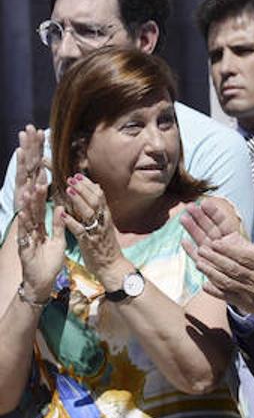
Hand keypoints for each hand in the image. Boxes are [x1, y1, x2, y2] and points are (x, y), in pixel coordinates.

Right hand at [12, 130, 65, 300]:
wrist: (40, 284)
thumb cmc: (47, 261)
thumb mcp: (57, 238)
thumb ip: (59, 222)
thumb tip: (64, 208)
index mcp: (37, 214)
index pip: (37, 182)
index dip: (37, 161)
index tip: (36, 138)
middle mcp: (29, 216)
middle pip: (27, 182)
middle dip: (27, 158)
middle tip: (26, 134)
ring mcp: (25, 225)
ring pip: (26, 198)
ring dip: (28, 178)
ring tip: (29, 158)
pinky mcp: (25, 237)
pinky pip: (28, 219)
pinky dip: (30, 206)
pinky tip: (30, 192)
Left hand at [62, 174, 128, 284]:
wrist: (112, 266)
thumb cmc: (105, 246)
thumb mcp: (105, 224)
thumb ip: (100, 207)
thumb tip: (97, 188)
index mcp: (106, 216)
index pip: (99, 196)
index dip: (88, 185)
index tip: (78, 175)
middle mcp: (103, 222)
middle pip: (95, 201)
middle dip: (83, 188)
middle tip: (71, 178)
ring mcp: (97, 232)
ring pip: (89, 212)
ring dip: (78, 200)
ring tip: (68, 189)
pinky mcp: (89, 243)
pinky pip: (80, 231)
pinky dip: (71, 222)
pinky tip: (62, 215)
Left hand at [182, 206, 253, 315]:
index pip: (243, 256)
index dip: (229, 250)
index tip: (215, 243)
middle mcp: (253, 277)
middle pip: (232, 267)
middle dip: (216, 259)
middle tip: (202, 249)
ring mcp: (245, 290)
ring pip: (226, 281)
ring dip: (212, 272)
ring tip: (199, 263)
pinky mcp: (240, 301)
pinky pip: (226, 296)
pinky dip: (215, 292)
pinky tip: (204, 285)